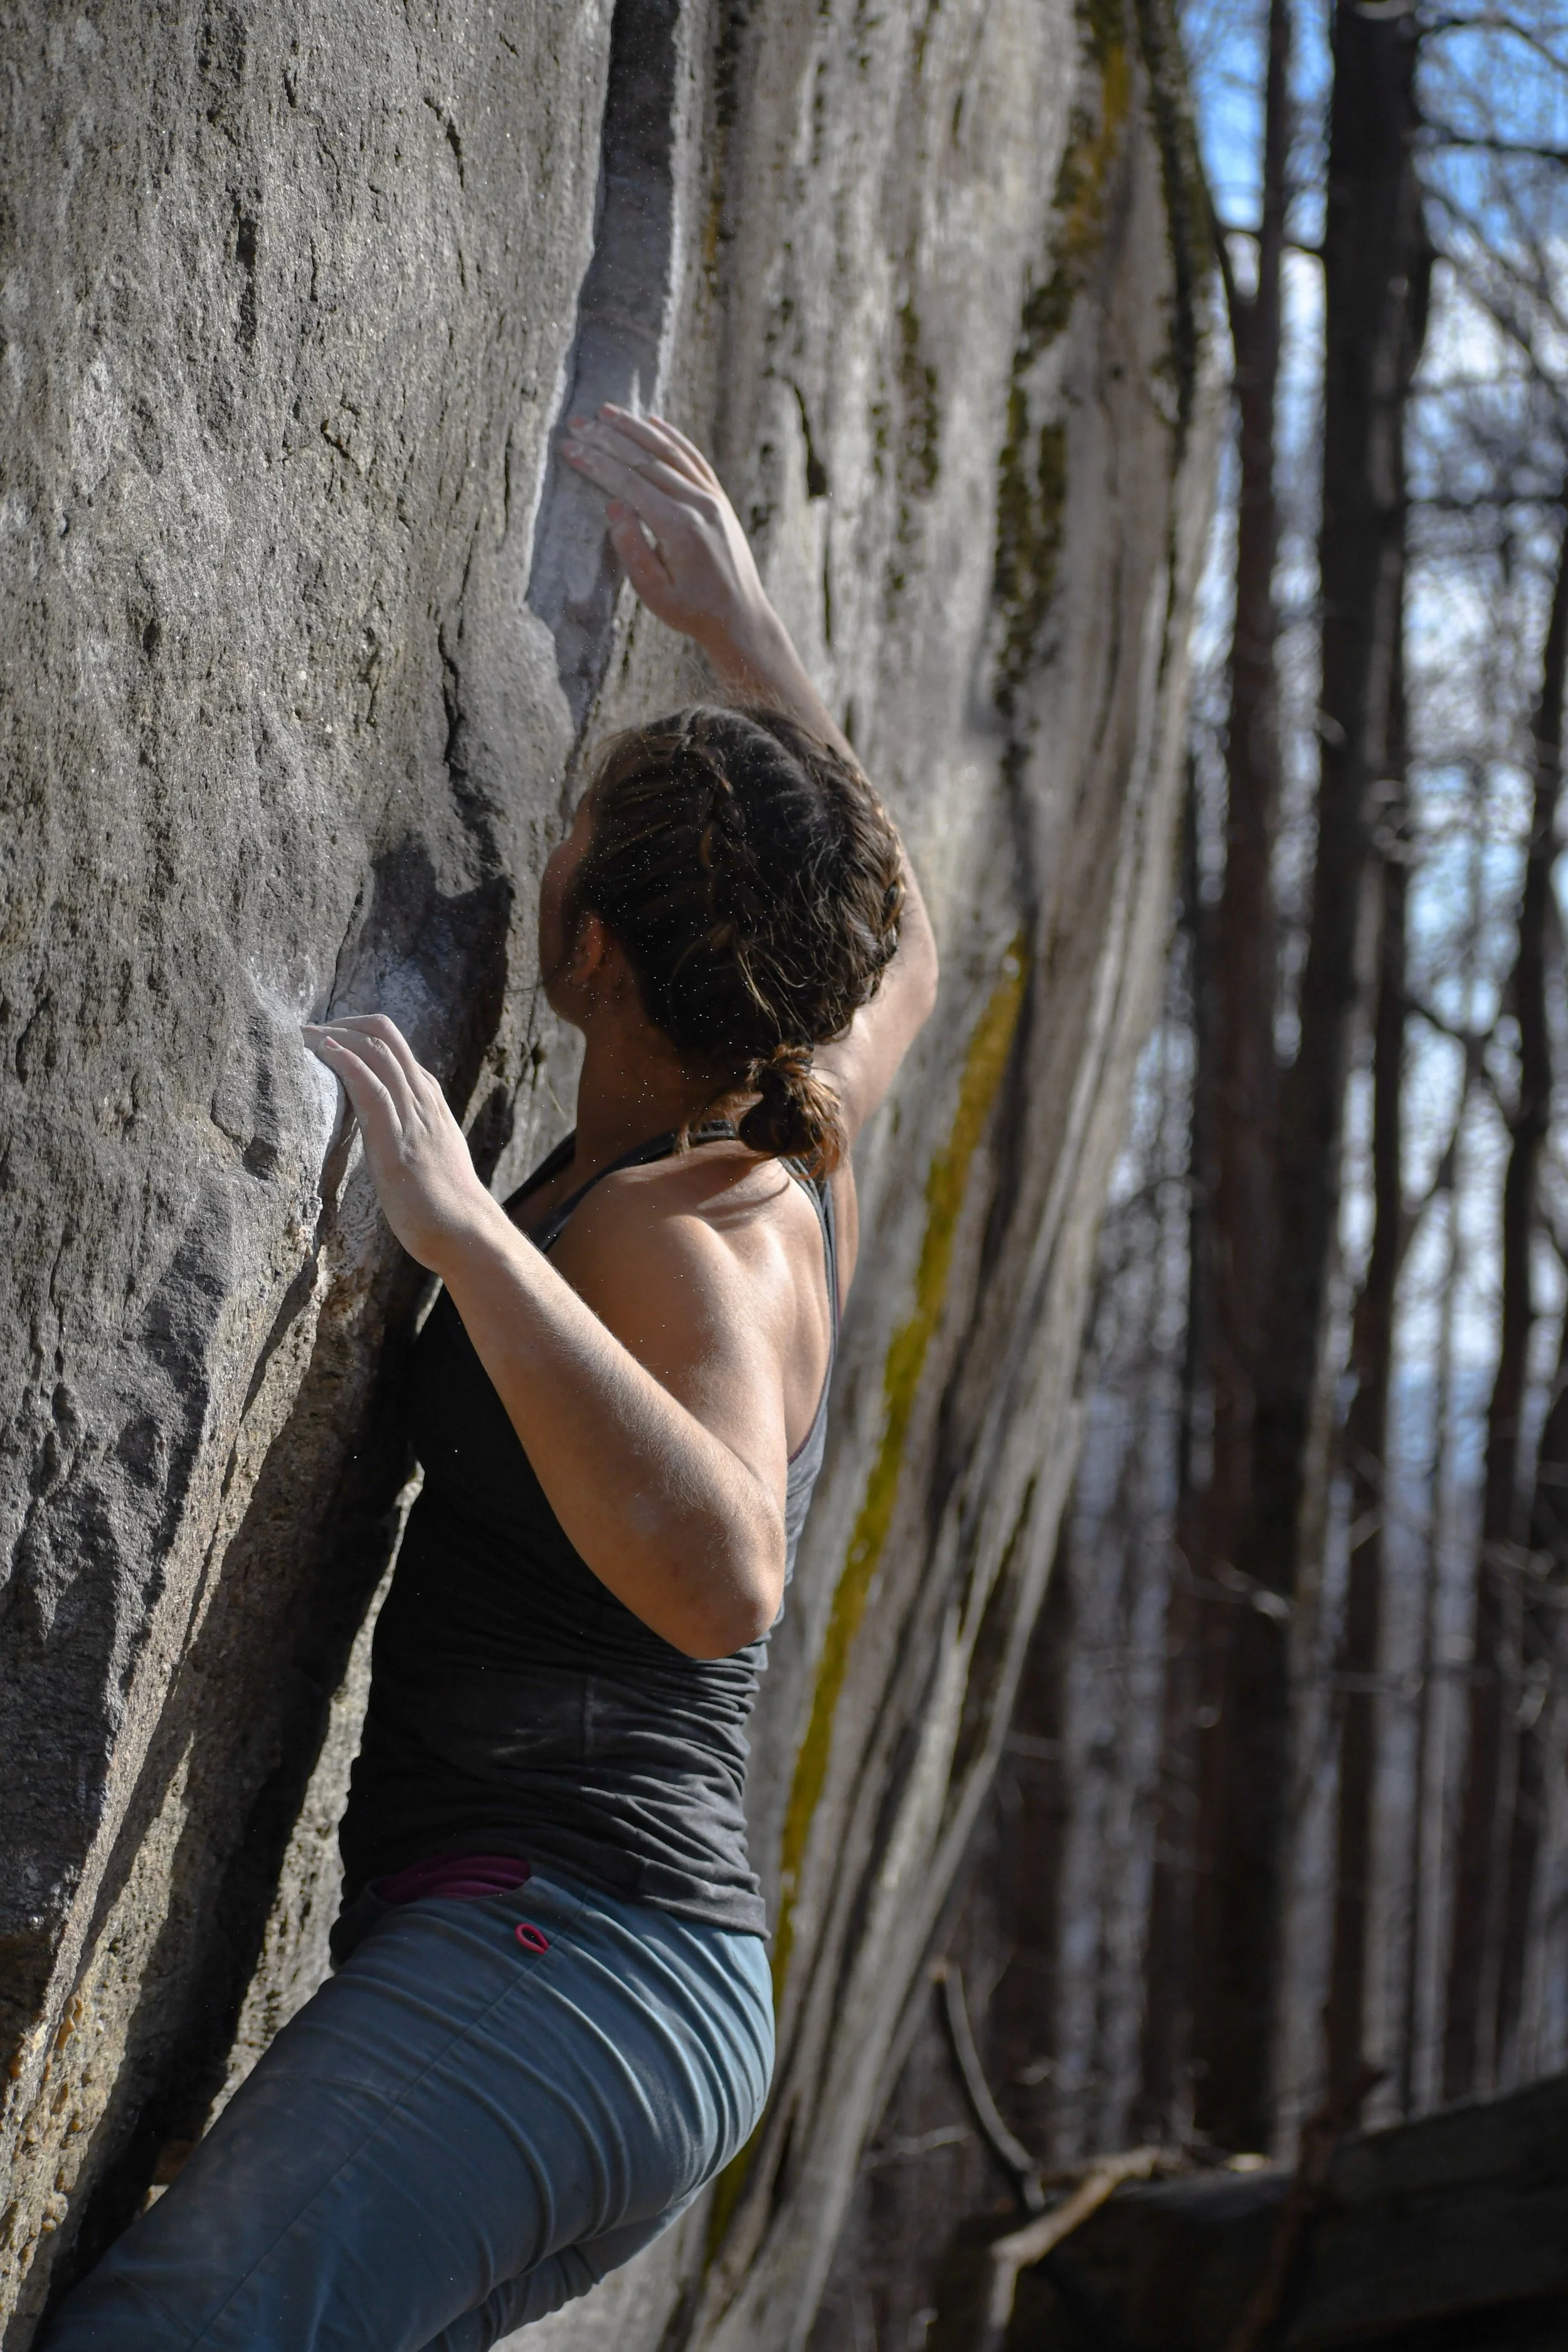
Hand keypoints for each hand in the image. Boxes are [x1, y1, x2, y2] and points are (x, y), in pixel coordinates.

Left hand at [303, 1015, 496, 1272]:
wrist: (466, 1232)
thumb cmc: (444, 1204)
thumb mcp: (429, 1156)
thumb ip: (411, 1135)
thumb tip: (383, 1133)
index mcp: (429, 1101)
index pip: (396, 1047)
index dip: (359, 1033)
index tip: (327, 1037)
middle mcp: (423, 1099)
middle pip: (386, 1035)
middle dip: (344, 1023)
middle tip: (309, 1031)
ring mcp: (412, 1118)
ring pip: (378, 1052)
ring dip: (336, 1036)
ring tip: (305, 1035)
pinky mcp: (397, 1142)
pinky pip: (372, 1088)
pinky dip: (346, 1062)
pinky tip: (325, 1053)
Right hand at [559, 406, 775, 666]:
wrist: (740, 617)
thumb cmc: (692, 612)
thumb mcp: (654, 594)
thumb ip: (632, 549)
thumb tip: (613, 505)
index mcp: (679, 527)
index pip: (629, 483)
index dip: (597, 463)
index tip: (570, 449)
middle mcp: (699, 504)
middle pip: (646, 460)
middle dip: (608, 439)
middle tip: (576, 423)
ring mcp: (712, 498)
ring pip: (670, 452)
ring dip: (636, 429)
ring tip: (606, 411)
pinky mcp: (719, 499)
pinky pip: (694, 459)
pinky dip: (672, 437)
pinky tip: (652, 422)